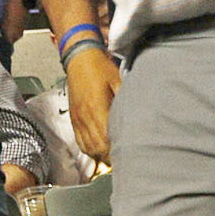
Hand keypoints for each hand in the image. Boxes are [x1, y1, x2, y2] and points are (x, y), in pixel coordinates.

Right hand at [63, 46, 120, 163]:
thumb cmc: (100, 68)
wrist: (79, 58)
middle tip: (125, 157)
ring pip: (87, 147)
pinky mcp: (74, 118)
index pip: (106, 140)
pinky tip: (99, 149)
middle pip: (97, 148)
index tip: (129, 153)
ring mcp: (78, 119)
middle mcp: (85, 117)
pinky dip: (89, 148)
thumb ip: (126, 99)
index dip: (117, 151)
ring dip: (100, 154)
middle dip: (110, 156)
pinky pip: (79, 141)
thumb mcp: (118, 80)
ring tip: (113, 155)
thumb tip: (140, 114)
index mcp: (97, 108)